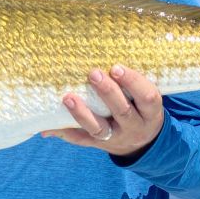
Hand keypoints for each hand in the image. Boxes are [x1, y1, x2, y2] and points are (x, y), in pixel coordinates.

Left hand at [41, 64, 163, 158]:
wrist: (143, 144)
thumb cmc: (141, 109)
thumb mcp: (147, 99)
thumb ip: (136, 82)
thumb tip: (114, 53)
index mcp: (150, 113)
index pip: (147, 97)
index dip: (133, 82)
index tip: (116, 67)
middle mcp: (135, 128)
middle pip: (122, 111)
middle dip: (107, 92)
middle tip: (93, 73)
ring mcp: (116, 138)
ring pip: (99, 128)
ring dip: (82, 113)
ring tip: (68, 97)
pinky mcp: (99, 145)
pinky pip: (81, 140)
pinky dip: (65, 132)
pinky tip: (49, 126)